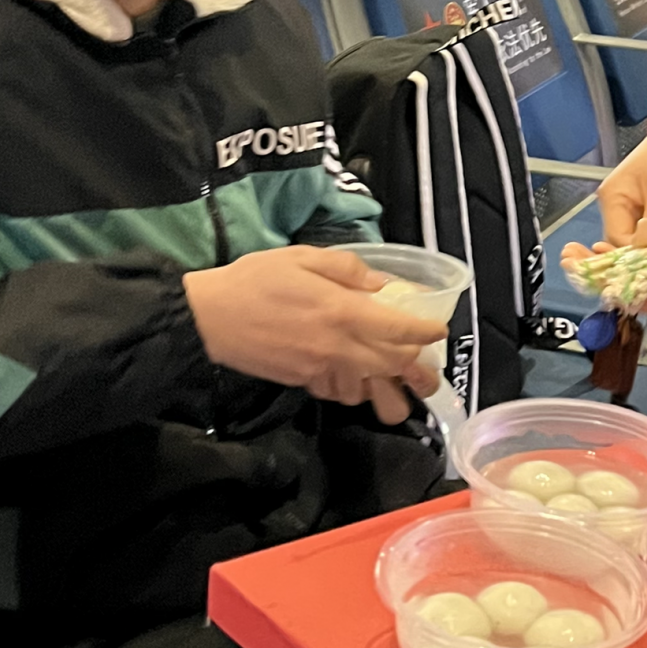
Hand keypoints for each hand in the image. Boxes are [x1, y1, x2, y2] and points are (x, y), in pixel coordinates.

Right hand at [183, 246, 445, 422]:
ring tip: (399, 379)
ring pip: (368, 383)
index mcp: (342, 310)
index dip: (425, 331)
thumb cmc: (255, 280)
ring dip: (387, 382)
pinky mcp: (302, 381)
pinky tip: (357, 378)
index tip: (438, 330)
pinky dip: (354, 387)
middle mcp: (337, 345)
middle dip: (414, 363)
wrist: (209, 318)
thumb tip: (380, 285)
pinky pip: (339, 390)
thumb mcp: (303, 257)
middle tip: (425, 361)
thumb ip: (348, 270)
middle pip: (391, 363)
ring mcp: (319, 368)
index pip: (398, 328)